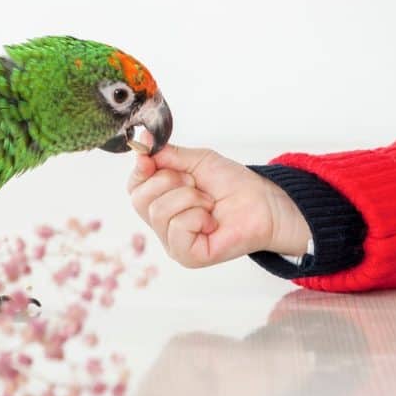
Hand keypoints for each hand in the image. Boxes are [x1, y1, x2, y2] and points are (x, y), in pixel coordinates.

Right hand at [127, 144, 309, 267]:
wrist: (262, 202)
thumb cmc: (231, 184)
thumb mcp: (196, 161)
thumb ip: (166, 154)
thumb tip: (141, 140)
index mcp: (160, 199)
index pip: (134, 186)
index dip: (139, 170)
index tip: (149, 158)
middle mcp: (161, 223)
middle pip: (140, 199)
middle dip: (170, 181)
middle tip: (196, 183)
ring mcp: (172, 242)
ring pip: (159, 212)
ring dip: (190, 198)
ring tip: (208, 203)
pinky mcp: (187, 256)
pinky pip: (177, 228)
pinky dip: (197, 216)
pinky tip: (211, 221)